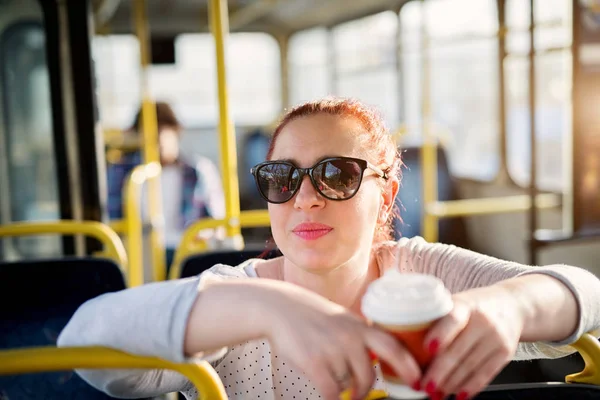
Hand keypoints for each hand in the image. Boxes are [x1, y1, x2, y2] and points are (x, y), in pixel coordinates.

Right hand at [261, 282, 420, 399]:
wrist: (280, 308)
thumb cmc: (313, 316)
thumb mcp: (343, 320)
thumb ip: (362, 337)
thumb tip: (383, 360)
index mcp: (360, 326)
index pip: (393, 346)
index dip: (408, 366)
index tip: (417, 381)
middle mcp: (349, 336)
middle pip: (369, 374)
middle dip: (366, 388)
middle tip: (359, 395)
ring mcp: (332, 350)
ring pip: (347, 383)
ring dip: (339, 384)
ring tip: (326, 370)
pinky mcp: (315, 363)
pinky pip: (332, 392)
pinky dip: (331, 397)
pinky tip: (327, 392)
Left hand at [420, 285, 524, 399]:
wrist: (513, 306)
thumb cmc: (475, 306)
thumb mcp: (458, 302)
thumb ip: (438, 316)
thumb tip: (405, 336)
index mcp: (466, 305)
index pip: (452, 319)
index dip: (440, 334)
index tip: (427, 348)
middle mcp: (482, 321)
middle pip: (458, 350)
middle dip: (439, 372)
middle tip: (424, 385)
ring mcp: (496, 338)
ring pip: (470, 366)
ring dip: (452, 384)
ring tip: (436, 394)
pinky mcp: (505, 353)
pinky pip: (486, 374)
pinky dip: (471, 386)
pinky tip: (459, 395)